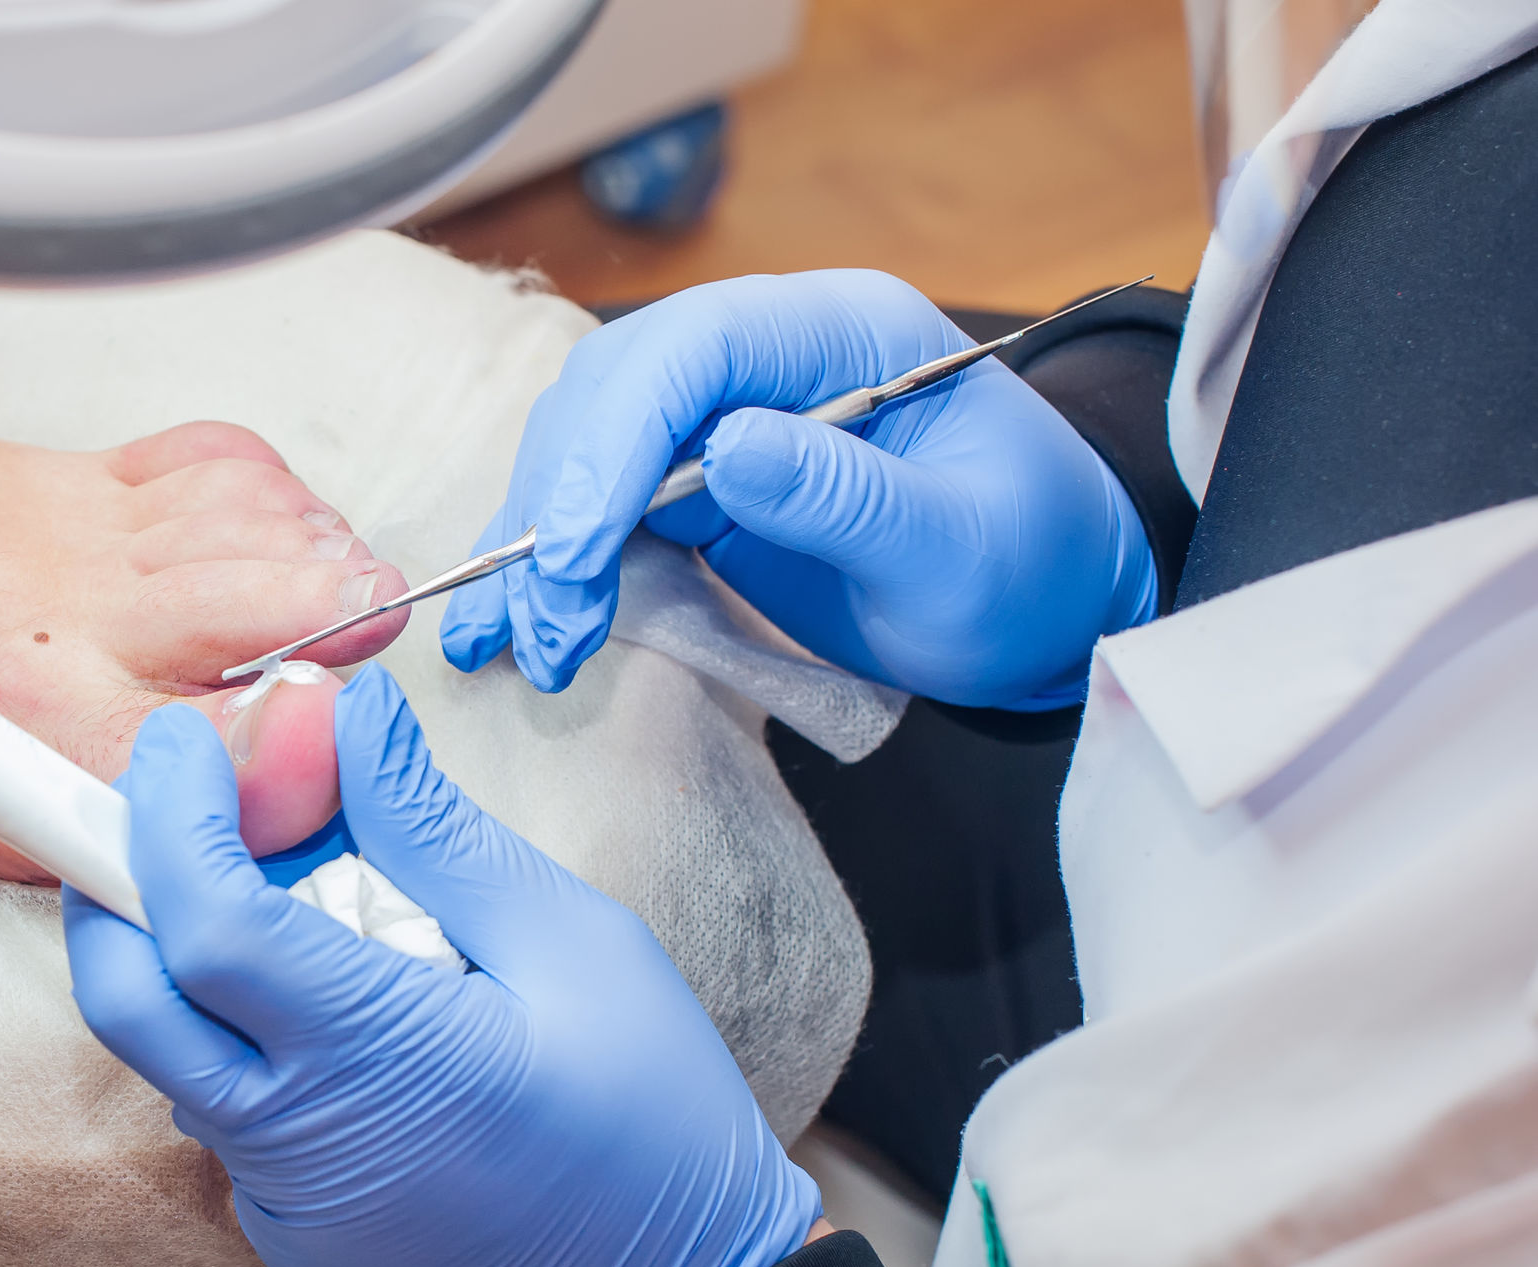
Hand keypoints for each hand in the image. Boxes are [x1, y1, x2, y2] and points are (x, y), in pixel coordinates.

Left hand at [64, 667, 821, 1266]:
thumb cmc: (656, 1128)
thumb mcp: (574, 943)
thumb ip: (432, 828)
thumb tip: (347, 714)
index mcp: (376, 1058)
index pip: (203, 919)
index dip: (170, 812)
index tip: (183, 739)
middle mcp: (297, 1144)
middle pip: (126, 996)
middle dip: (113, 880)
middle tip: (174, 802)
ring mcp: (281, 1204)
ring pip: (169, 1052)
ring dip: (187, 954)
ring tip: (303, 891)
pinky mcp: (290, 1238)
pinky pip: (225, 1110)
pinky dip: (242, 1032)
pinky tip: (343, 997)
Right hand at [441, 268, 1155, 708]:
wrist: (1045, 606)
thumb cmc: (1028, 570)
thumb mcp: (961, 550)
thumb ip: (850, 499)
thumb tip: (727, 449)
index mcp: (844, 333)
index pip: (693, 347)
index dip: (615, 440)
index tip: (572, 551)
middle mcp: (767, 355)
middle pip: (614, 391)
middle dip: (561, 505)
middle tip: (548, 623)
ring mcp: (723, 415)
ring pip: (584, 446)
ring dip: (537, 543)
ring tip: (520, 643)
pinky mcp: (695, 483)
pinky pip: (596, 506)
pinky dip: (548, 564)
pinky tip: (512, 624)